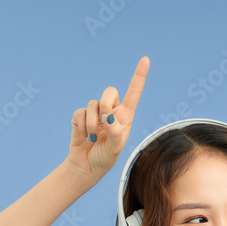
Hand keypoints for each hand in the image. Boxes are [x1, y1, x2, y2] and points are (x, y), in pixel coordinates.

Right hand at [67, 56, 149, 177]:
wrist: (87, 166)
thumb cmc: (106, 157)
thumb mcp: (115, 148)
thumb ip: (115, 133)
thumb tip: (108, 118)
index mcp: (125, 116)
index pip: (134, 93)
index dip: (139, 76)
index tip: (146, 59)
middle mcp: (112, 111)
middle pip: (110, 91)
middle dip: (106, 105)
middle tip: (104, 122)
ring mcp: (96, 113)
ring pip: (93, 104)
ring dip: (92, 124)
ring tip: (94, 138)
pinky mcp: (80, 116)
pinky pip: (80, 113)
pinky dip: (82, 127)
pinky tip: (84, 137)